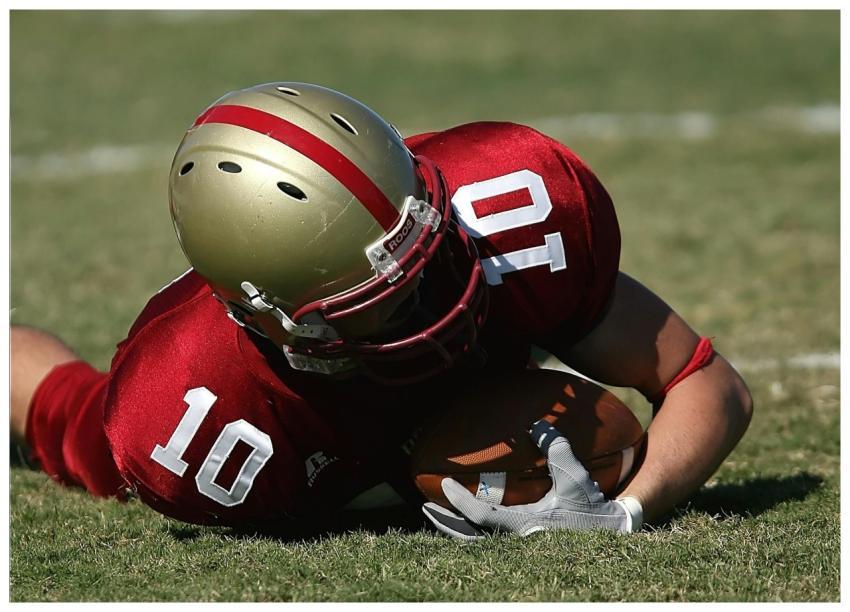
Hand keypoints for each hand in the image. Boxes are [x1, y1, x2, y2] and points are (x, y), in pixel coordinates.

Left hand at [421, 420, 643, 540]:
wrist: (609, 535)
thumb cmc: (591, 508)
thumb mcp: (576, 477)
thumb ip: (557, 449)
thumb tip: (537, 424)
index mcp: (526, 527)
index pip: (482, 517)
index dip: (460, 502)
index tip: (445, 486)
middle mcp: (517, 542)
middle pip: (469, 538)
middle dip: (446, 523)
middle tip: (425, 506)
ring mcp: (518, 548)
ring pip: (476, 543)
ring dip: (455, 528)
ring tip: (437, 511)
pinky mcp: (522, 548)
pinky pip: (488, 541)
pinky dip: (471, 531)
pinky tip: (463, 519)